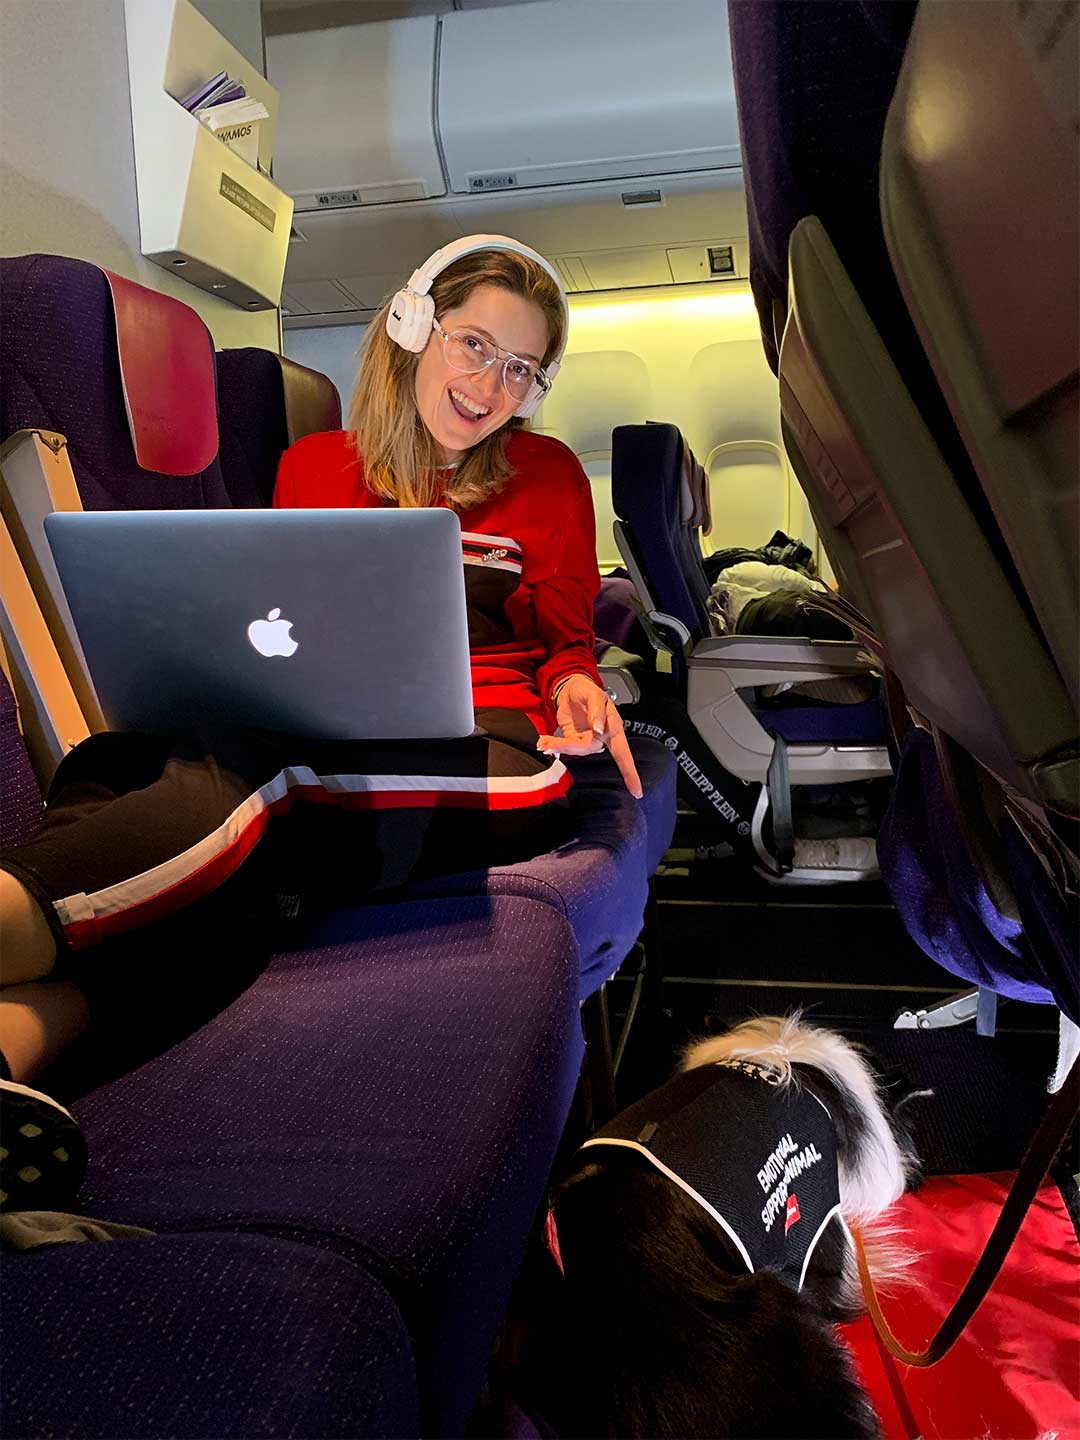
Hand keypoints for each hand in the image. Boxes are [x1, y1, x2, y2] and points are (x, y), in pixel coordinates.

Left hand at [536, 674, 642, 798]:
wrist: (571, 688)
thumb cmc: (588, 690)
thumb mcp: (595, 695)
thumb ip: (597, 711)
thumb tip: (597, 729)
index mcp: (613, 728)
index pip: (624, 753)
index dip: (630, 773)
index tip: (637, 791)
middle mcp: (602, 737)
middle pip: (588, 748)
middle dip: (568, 747)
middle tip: (547, 744)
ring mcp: (587, 739)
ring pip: (575, 749)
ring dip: (558, 746)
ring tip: (543, 743)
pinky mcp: (574, 739)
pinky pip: (566, 747)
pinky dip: (553, 745)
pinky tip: (544, 742)